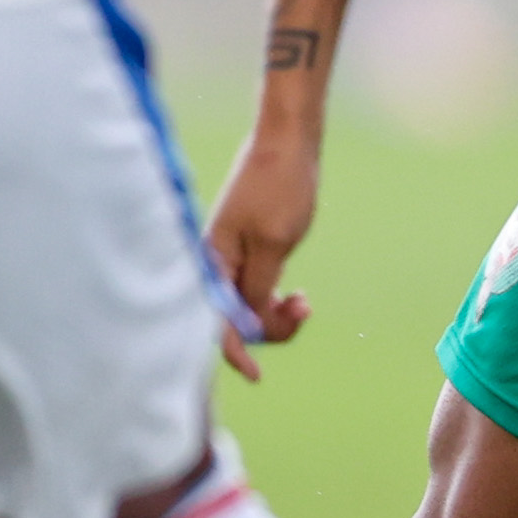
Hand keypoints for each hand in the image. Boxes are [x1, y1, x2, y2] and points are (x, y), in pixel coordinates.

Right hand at [205, 110, 323, 379]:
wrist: (289, 142)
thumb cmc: (279, 188)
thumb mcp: (273, 245)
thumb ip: (256, 288)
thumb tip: (246, 324)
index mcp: (213, 260)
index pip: (216, 321)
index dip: (235, 353)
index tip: (257, 375)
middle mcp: (216, 262)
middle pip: (233, 320)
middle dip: (267, 328)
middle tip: (302, 311)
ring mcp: (232, 257)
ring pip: (248, 308)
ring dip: (276, 315)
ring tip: (304, 302)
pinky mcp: (248, 251)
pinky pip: (256, 291)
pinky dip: (276, 300)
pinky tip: (298, 298)